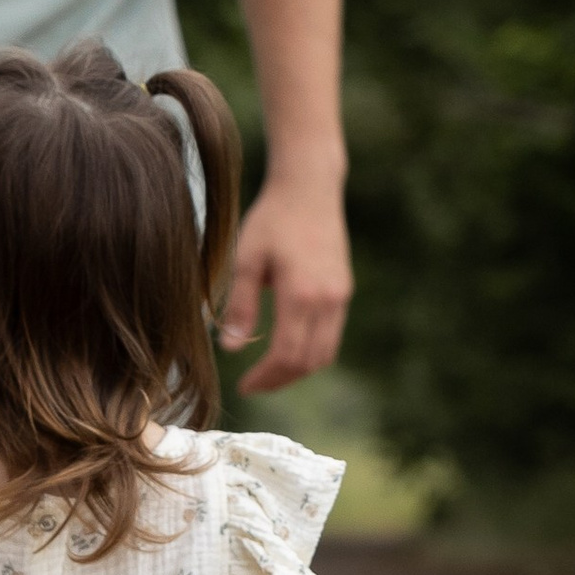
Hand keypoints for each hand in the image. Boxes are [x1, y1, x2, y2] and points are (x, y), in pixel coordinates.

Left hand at [222, 170, 352, 390]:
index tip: (244, 386)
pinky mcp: (344, 290)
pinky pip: (332, 334)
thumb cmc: (273, 219)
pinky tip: (287, 345)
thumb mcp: (247, 259)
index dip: (265, 378)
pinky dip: (311, 350)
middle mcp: (328, 300)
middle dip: (281, 380)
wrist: (309, 188)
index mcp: (301, 295)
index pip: (286, 355)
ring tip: (270, 371)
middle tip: (254, 384)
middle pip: (309, 361)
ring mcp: (340, 296)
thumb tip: (230, 349)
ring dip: (298, 368)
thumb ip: (240, 305)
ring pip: (325, 352)